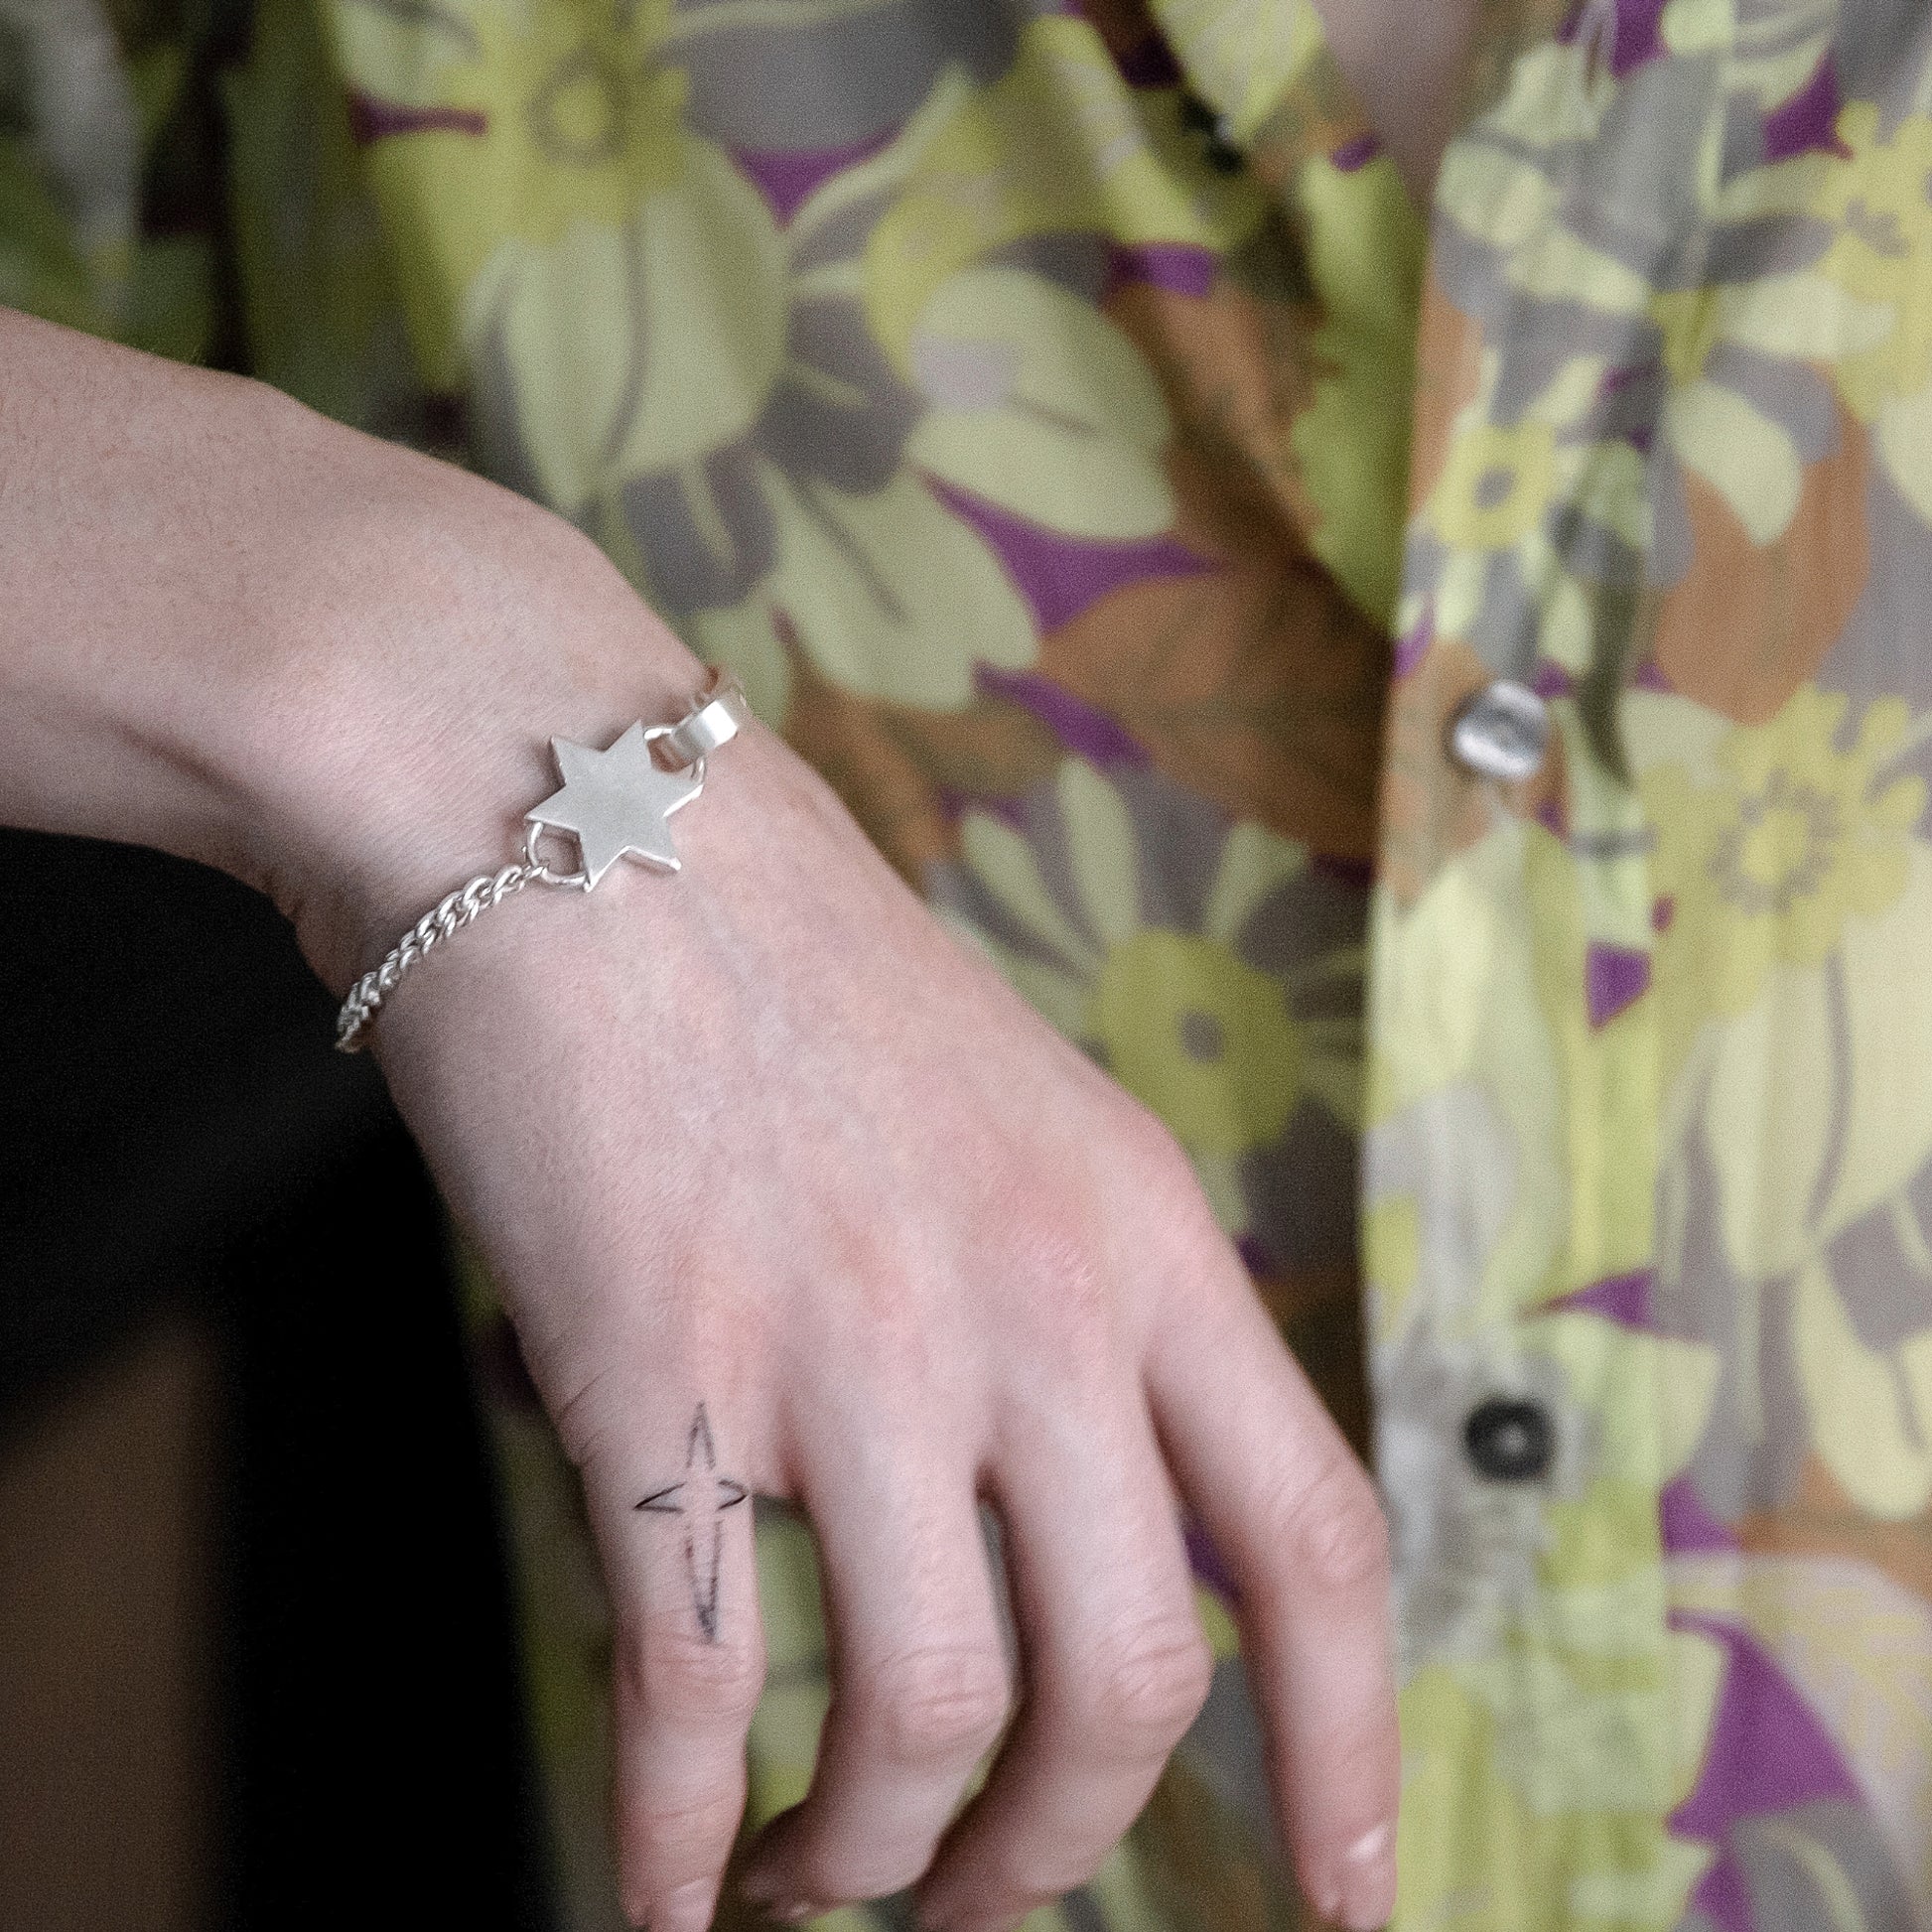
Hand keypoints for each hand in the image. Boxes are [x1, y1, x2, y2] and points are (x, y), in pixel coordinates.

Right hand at [308, 514, 1399, 1931]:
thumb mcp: (1014, 1110)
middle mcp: (1035, 1299)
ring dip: (867, 1857)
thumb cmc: (789, 965)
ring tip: (813, 1873)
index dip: (1354, 1752)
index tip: (1342, 1902)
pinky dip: (672, 1839)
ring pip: (920, 1724)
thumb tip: (1070, 1525)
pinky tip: (658, 1887)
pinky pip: (690, 1690)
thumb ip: (1073, 1302)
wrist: (581, 813)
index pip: (1317, 1539)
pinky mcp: (661, 1364)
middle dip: (1054, 1854)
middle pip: (1127, 1691)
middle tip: (976, 1900)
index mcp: (1147, 1234)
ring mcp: (852, 1339)